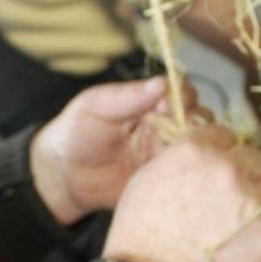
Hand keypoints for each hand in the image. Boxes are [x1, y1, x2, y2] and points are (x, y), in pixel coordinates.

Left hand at [30, 77, 187, 226]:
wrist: (62, 176)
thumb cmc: (75, 133)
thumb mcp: (95, 106)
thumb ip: (127, 96)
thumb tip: (163, 82)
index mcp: (148, 103)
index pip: (180, 91)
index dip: (181, 95)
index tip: (166, 105)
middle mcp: (163, 125)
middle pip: (198, 116)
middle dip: (194, 120)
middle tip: (176, 129)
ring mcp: (165, 153)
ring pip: (198, 145)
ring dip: (196, 145)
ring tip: (175, 151)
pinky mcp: (163, 178)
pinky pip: (187, 172)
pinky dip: (190, 169)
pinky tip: (176, 171)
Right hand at [103, 125, 260, 261]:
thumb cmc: (140, 238)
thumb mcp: (145, 180)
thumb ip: (177, 159)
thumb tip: (200, 155)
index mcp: (196, 151)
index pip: (223, 135)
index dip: (217, 153)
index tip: (213, 172)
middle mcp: (229, 169)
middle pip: (252, 158)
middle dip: (242, 175)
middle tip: (226, 202)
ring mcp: (254, 202)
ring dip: (258, 203)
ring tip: (236, 229)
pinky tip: (245, 246)